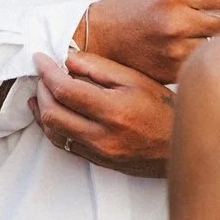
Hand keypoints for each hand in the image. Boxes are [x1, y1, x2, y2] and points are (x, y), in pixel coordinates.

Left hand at [33, 49, 173, 177]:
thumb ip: (100, 68)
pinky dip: (52, 126)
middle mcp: (102, 135)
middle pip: (53, 112)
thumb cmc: (163, 110)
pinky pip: (63, 144)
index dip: (47, 72)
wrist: (180, 147)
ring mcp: (98, 152)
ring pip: (53, 131)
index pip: (65, 90)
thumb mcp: (136, 80)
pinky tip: (52, 113)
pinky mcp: (97, 161)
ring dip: (42, 109)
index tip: (40, 59)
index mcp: (113, 110)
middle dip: (41, 89)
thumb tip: (68, 59)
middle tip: (42, 74)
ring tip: (42, 91)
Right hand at [82, 0, 219, 84]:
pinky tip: (183, 44)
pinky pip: (204, 59)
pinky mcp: (175, 71)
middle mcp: (176, 22)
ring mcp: (176, 50)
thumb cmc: (130, 6)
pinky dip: (200, 51)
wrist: (100, 39)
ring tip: (191, 27)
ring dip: (213, 33)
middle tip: (206, 8)